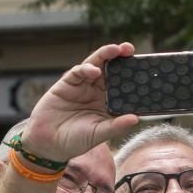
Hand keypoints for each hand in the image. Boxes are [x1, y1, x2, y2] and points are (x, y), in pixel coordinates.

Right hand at [21, 43, 140, 163]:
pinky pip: (77, 72)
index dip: (132, 76)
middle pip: (110, 70)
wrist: (49, 144)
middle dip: (120, 58)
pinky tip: (94, 70)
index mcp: (107, 103)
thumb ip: (116, 126)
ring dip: (104, 56)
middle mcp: (96, 91)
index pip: (123, 85)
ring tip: (115, 50)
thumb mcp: (98, 134)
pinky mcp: (66, 83)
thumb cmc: (75, 141)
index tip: (144, 68)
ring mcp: (82, 86)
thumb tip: (136, 118)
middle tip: (130, 49)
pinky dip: (86, 69)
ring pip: (95, 65)